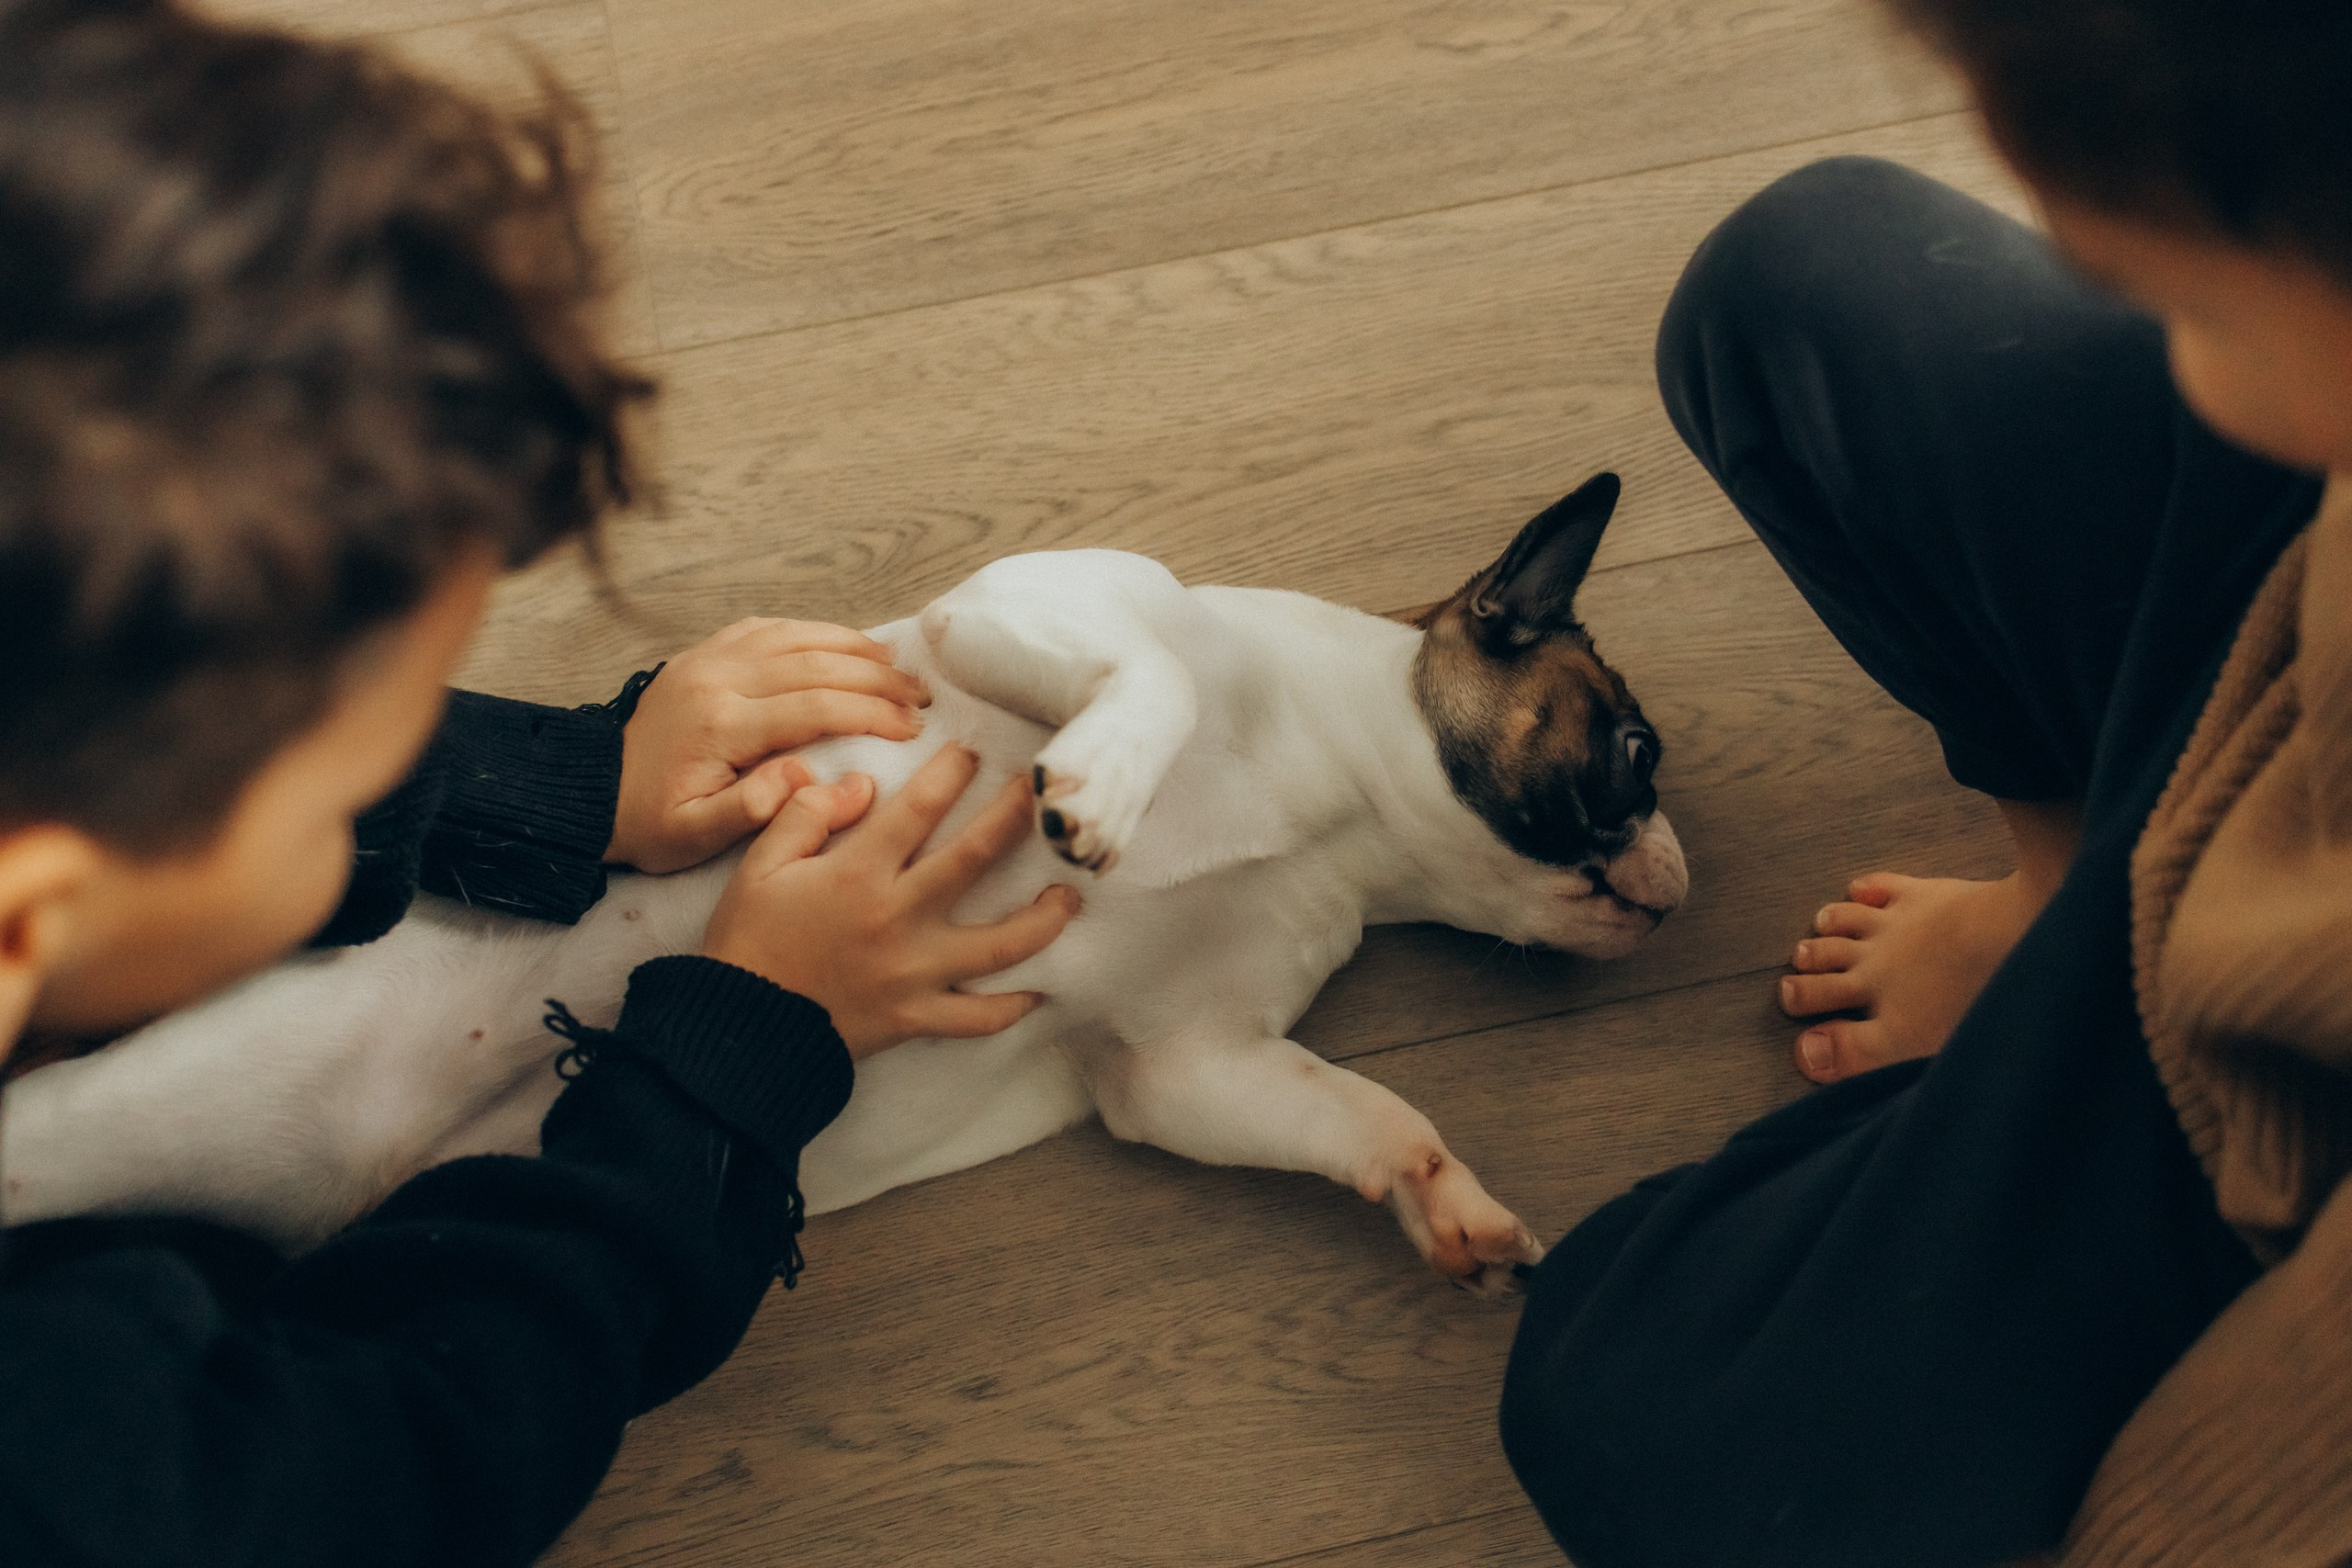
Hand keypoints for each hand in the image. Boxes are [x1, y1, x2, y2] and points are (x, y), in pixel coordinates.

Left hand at [606, 618, 930, 873]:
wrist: (591, 790)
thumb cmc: (651, 822)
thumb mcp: (693, 836)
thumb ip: (748, 809)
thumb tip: (802, 775)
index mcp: (721, 725)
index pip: (814, 707)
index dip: (871, 713)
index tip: (912, 727)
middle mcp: (719, 679)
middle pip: (815, 663)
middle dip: (877, 678)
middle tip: (920, 697)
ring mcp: (710, 659)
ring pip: (795, 635)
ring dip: (853, 646)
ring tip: (898, 666)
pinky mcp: (703, 653)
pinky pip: (767, 627)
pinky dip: (812, 631)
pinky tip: (843, 644)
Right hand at [700, 747, 1080, 1057]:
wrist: (737, 1030)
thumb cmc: (746, 942)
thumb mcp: (759, 865)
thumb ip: (806, 814)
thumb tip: (862, 784)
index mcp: (858, 874)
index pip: (920, 808)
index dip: (952, 772)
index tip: (974, 753)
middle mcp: (898, 918)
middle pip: (977, 858)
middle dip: (1017, 818)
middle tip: (1044, 795)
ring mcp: (914, 973)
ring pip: (1002, 944)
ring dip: (1045, 917)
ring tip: (1070, 894)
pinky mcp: (917, 1018)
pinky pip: (979, 1017)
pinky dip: (1012, 1006)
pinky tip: (1038, 989)